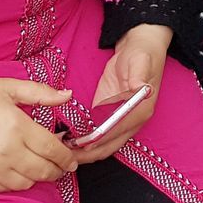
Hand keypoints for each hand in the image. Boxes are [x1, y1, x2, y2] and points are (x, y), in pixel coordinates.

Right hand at [0, 75, 76, 191]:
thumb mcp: (8, 87)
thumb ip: (41, 93)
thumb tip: (67, 95)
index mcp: (17, 128)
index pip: (52, 150)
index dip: (66, 157)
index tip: (72, 159)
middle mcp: (6, 153)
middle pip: (42, 171)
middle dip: (57, 171)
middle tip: (62, 168)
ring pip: (24, 184)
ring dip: (37, 178)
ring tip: (41, 170)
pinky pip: (3, 189)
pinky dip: (15, 184)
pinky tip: (18, 174)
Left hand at [73, 25, 169, 163]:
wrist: (139, 47)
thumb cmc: (141, 53)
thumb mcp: (140, 61)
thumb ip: (138, 76)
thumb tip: (138, 88)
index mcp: (141, 111)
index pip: (118, 132)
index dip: (99, 139)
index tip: (80, 145)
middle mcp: (132, 121)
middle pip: (109, 146)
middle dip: (88, 154)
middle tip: (64, 156)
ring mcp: (120, 121)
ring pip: (102, 146)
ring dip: (84, 152)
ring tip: (61, 152)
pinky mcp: (110, 116)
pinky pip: (98, 136)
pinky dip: (84, 143)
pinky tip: (68, 143)